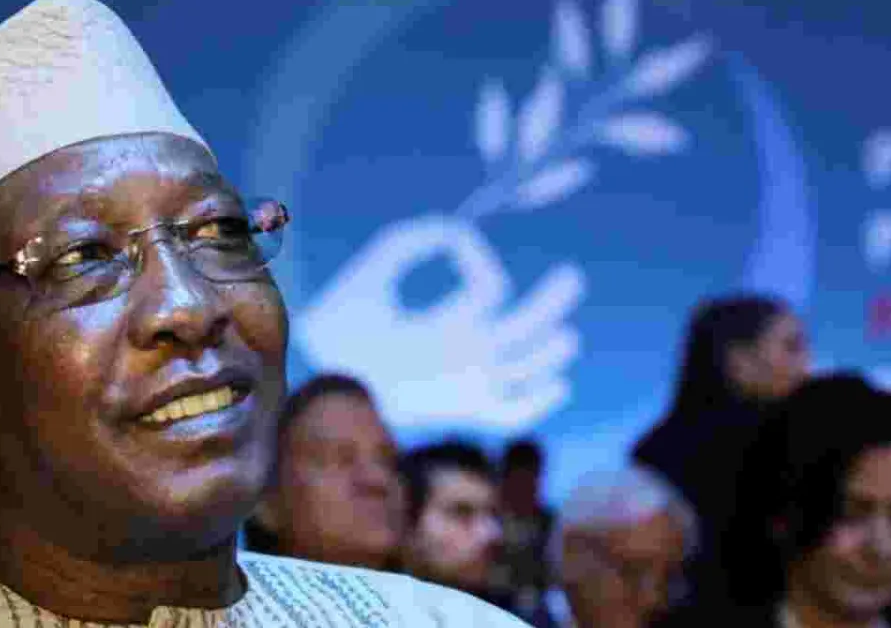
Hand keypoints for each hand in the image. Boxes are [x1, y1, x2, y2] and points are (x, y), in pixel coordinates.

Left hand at [296, 214, 582, 431]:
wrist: (318, 370)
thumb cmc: (341, 317)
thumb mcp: (378, 264)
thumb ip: (418, 237)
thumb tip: (464, 234)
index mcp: (442, 322)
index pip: (485, 292)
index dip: (480, 262)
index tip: (462, 245)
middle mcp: (461, 353)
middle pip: (526, 328)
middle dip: (552, 302)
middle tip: (571, 276)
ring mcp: (466, 382)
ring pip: (528, 370)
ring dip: (552, 351)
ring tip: (565, 334)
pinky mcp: (463, 410)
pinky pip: (513, 416)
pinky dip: (540, 404)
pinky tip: (558, 381)